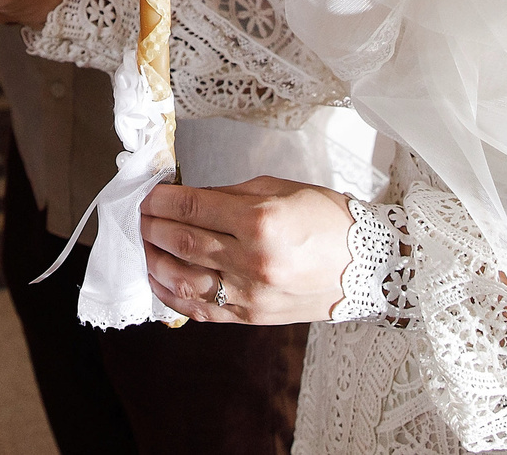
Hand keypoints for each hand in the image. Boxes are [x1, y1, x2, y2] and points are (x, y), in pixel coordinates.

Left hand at [141, 177, 355, 324]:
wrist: (367, 266)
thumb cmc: (326, 220)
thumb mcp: (278, 190)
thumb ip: (229, 194)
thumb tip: (188, 197)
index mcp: (261, 221)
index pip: (193, 208)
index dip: (162, 200)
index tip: (148, 194)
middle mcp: (252, 261)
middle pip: (183, 242)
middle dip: (152, 226)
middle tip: (139, 214)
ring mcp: (250, 295)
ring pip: (183, 280)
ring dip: (153, 260)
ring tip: (143, 244)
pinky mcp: (251, 317)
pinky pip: (200, 310)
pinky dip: (171, 295)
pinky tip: (157, 279)